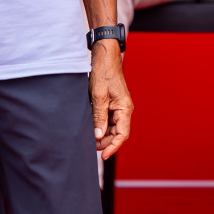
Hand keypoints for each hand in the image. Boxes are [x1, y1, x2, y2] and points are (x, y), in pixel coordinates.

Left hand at [89, 41, 132, 159]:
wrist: (104, 57)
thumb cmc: (103, 73)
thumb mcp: (98, 96)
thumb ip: (99, 116)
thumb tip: (98, 135)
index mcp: (125, 108)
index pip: (123, 134)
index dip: (113, 147)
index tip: (103, 156)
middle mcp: (124, 109)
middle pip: (117, 133)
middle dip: (106, 142)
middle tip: (90, 147)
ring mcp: (118, 107)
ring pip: (112, 128)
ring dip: (102, 135)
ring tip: (89, 140)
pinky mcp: (112, 105)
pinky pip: (108, 121)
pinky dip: (101, 127)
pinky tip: (91, 129)